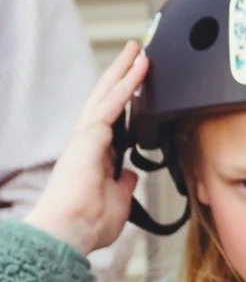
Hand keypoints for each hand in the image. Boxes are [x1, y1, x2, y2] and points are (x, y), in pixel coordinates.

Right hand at [26, 41, 145, 255]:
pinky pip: (112, 104)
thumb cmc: (88, 223)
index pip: (112, 119)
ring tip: (137, 49)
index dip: (124, 100)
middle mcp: (87, 141)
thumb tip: (130, 175)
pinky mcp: (89, 136)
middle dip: (121, 75)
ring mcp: (86, 136)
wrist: (70, 231)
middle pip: (106, 99)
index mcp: (93, 155)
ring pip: (107, 94)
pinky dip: (127, 84)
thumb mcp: (117, 200)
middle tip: (135, 52)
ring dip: (124, 71)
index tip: (136, 84)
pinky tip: (139, 69)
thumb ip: (123, 184)